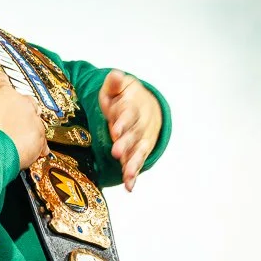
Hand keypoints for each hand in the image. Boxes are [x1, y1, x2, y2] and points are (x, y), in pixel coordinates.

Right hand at [0, 76, 48, 169]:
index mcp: (3, 92)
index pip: (2, 81)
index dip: (0, 84)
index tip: (1, 84)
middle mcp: (21, 102)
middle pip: (27, 101)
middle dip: (20, 110)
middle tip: (11, 120)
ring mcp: (32, 119)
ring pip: (37, 121)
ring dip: (29, 129)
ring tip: (18, 140)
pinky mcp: (39, 137)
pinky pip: (42, 141)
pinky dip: (37, 146)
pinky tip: (31, 151)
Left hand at [98, 70, 161, 191]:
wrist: (146, 107)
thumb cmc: (124, 98)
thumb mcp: (118, 88)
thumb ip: (115, 84)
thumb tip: (116, 75)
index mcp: (132, 106)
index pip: (128, 113)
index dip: (123, 121)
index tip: (115, 128)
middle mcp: (139, 124)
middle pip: (134, 134)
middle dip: (125, 144)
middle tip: (116, 152)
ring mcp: (141, 139)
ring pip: (138, 151)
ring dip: (132, 162)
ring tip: (127, 174)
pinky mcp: (140, 151)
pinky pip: (138, 163)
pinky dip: (134, 174)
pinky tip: (130, 186)